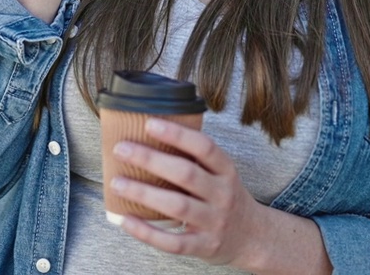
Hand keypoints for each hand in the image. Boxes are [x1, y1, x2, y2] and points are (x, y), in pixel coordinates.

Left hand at [109, 118, 280, 269]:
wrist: (252, 237)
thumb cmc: (224, 197)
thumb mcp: (220, 173)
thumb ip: (195, 158)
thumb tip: (149, 131)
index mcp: (226, 171)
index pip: (204, 147)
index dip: (177, 134)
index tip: (149, 123)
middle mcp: (223, 194)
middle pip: (186, 174)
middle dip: (150, 160)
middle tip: (121, 149)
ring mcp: (214, 222)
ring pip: (177, 206)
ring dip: (144, 193)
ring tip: (117, 183)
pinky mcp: (204, 246)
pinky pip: (173, 242)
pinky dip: (147, 232)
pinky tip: (126, 220)